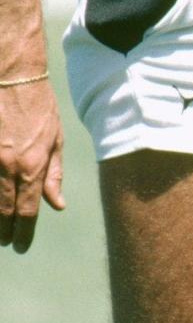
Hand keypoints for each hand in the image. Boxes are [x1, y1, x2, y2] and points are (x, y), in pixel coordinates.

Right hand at [0, 77, 65, 252]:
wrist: (12, 75)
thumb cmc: (38, 106)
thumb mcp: (55, 140)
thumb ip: (54, 175)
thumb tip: (57, 206)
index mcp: (32, 166)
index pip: (28, 212)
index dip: (24, 234)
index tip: (21, 246)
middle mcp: (7, 167)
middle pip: (3, 211)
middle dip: (4, 232)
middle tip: (6, 242)